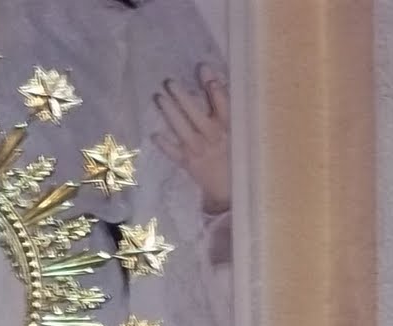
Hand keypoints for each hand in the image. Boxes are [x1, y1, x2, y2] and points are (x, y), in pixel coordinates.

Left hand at [152, 65, 230, 214]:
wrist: (230, 189)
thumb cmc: (235, 154)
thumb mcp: (237, 131)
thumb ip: (225, 108)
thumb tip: (212, 80)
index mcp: (229, 127)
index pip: (223, 103)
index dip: (213, 85)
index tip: (203, 68)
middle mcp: (213, 138)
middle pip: (196, 114)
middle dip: (183, 97)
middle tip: (169, 82)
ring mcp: (199, 151)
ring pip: (183, 130)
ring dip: (170, 113)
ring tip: (159, 98)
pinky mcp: (188, 164)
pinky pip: (174, 153)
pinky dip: (165, 145)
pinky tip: (155, 134)